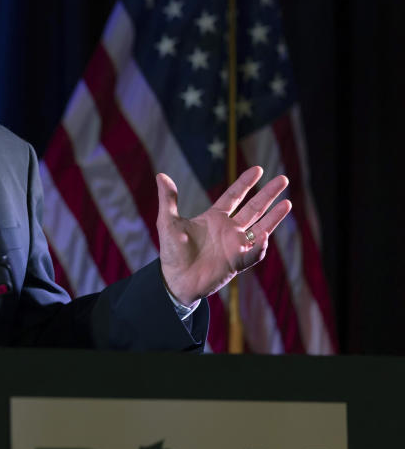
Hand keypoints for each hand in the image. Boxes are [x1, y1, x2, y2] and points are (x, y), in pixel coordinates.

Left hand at [156, 166, 291, 305]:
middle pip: (253, 208)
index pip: (234, 196)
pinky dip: (260, 246)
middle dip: (268, 194)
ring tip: (288, 202)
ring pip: (260, 228)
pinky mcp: (237, 262)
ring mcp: (235, 245)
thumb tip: (161, 175)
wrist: (175, 280)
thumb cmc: (172, 251)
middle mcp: (228, 229)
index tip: (258, 169)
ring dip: (274, 216)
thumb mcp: (167, 222)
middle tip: (284, 179)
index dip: (246, 183)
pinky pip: (253, 253)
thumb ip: (168, 199)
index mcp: (214, 218)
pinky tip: (265, 236)